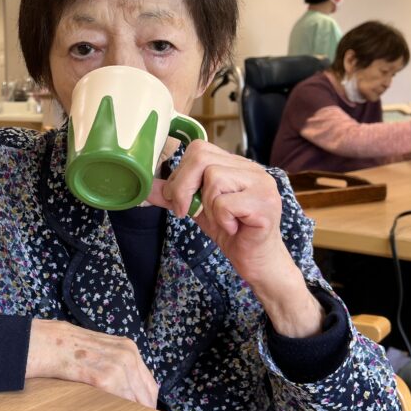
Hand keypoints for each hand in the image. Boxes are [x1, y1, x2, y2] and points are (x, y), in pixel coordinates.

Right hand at [26, 318, 158, 406]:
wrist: (47, 342)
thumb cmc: (70, 348)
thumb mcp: (101, 349)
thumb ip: (117, 364)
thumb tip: (130, 391)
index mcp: (129, 348)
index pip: (150, 384)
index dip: (148, 402)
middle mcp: (127, 355)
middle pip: (146, 394)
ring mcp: (116, 366)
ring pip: (134, 400)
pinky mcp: (102, 378)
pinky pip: (119, 400)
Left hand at [146, 141, 322, 336]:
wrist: (257, 262)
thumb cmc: (232, 233)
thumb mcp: (197, 210)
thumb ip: (175, 195)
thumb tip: (146, 187)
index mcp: (237, 165)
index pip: (199, 148)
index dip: (181, 173)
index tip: (178, 200)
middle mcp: (252, 168)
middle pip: (202, 156)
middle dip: (184, 186)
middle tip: (186, 211)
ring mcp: (262, 184)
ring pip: (214, 179)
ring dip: (208, 206)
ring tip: (222, 220)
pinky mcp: (265, 203)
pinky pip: (225, 203)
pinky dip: (222, 219)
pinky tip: (234, 228)